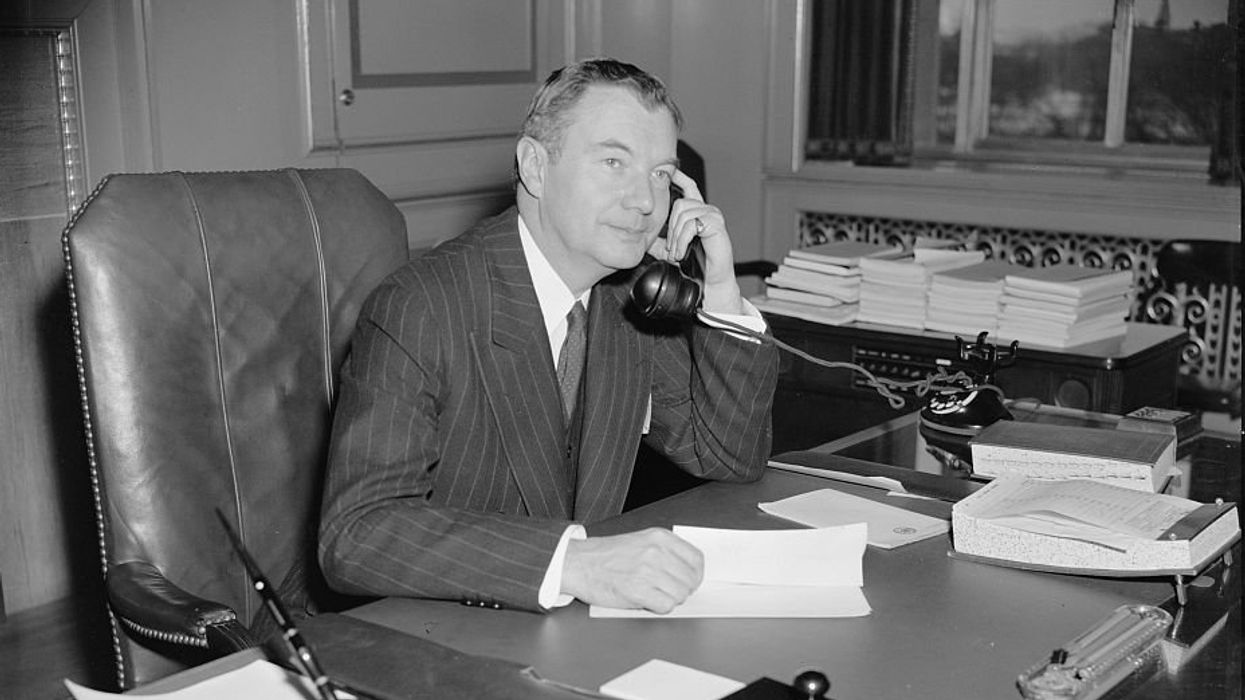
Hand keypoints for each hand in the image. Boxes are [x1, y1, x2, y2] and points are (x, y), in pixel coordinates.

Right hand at [561, 528, 703, 612]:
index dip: (695, 575)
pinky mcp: (638, 590)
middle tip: (667, 591)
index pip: (697, 559)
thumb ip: (665, 551)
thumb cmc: (606, 555)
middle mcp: (656, 552)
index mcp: (660, 537)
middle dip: (682, 590)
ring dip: (670, 600)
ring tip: (654, 595)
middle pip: (691, 580)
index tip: (689, 581)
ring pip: (680, 595)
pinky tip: (647, 600)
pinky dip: (659, 608)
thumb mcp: (641, 540)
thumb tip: (688, 571)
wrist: (578, 563)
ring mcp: (648, 571)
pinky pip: (666, 606)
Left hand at [646, 170, 744, 314]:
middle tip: (672, 248)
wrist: (711, 282)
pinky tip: (682, 251)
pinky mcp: (717, 225)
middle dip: (670, 226)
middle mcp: (707, 211)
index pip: (689, 187)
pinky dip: (682, 240)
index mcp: (698, 213)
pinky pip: (692, 223)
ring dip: (676, 236)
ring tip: (677, 253)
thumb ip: (661, 240)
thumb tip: (642, 236)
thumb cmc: (697, 265)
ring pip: (685, 212)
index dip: (679, 177)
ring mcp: (713, 216)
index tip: (669, 171)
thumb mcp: (673, 249)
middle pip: (680, 203)